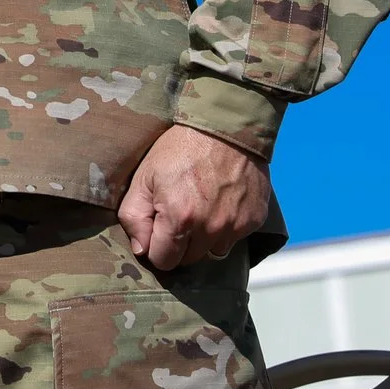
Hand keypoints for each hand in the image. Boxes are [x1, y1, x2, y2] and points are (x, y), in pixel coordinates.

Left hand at [119, 123, 272, 270]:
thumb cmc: (178, 150)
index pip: (165, 261)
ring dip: (203, 239)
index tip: (155, 231)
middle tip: (176, 214)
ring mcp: (237, 225)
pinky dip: (225, 228)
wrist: (225, 127)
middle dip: (179, 244)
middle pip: (189, 259)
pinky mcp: (255, 219)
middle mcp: (212, 228)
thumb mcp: (143, 177)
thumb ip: (134, 217)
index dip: (156, 248)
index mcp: (180, 219)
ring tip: (198, 209)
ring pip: (213, 252)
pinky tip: (218, 204)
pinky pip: (235, 237)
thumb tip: (141, 250)